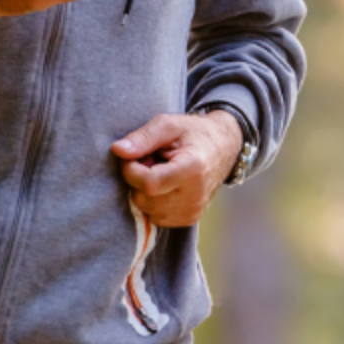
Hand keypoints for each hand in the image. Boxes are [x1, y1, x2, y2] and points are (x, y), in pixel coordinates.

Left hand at [111, 112, 243, 227]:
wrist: (225, 147)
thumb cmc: (194, 132)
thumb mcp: (169, 124)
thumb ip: (143, 137)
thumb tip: (118, 150)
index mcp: (193, 169)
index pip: (149, 183)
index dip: (132, 170)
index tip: (133, 156)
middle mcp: (195, 196)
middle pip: (144, 199)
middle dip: (138, 180)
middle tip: (150, 160)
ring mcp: (193, 211)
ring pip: (147, 210)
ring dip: (145, 192)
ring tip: (159, 171)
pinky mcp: (189, 219)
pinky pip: (156, 216)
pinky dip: (153, 201)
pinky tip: (165, 185)